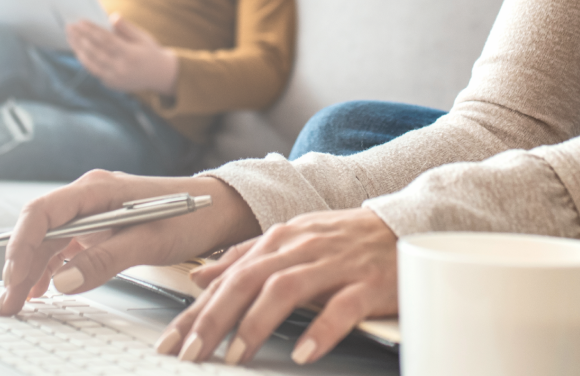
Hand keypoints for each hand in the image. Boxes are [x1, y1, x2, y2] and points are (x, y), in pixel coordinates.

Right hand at [0, 171, 260, 317]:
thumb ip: (104, 260)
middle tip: (8, 302)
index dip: (21, 246)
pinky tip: (44, 289)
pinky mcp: (99, 227)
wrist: (219, 209)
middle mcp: (87, 197)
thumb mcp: (149, 241)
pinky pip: (64, 246)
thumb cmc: (190, 216)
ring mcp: (91, 212)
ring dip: (31, 270)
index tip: (14, 278)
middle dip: (19, 266)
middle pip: (39, 230)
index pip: (42, 213)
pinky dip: (50, 268)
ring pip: (48, 240)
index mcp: (95, 190)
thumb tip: (61, 282)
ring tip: (19, 302)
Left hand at [64, 15, 179, 94]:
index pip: (106, 40)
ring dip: (78, 49)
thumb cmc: (150, 52)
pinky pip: (94, 71)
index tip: (80, 21)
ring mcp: (115, 78)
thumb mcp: (142, 36)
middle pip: (95, 51)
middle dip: (80, 38)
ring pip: (91, 63)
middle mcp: (121, 68)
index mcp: (130, 54)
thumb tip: (111, 17)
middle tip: (69, 27)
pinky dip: (84, 60)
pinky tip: (78, 50)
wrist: (160, 75)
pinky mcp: (111, 84)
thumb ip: (126, 27)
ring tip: (70, 37)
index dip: (91, 30)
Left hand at [156, 208, 400, 364]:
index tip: (172, 341)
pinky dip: (321, 331)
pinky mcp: (369, 283)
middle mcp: (301, 247)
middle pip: (247, 280)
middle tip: (192, 352)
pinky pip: (341, 307)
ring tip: (236, 355)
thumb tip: (200, 275)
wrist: (406, 225)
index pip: (228, 276)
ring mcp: (335, 264)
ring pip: (285, 289)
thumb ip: (245, 258)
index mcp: (279, 239)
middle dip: (214, 318)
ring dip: (256, 324)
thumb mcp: (291, 242)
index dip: (197, 310)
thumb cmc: (346, 239)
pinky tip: (303, 353)